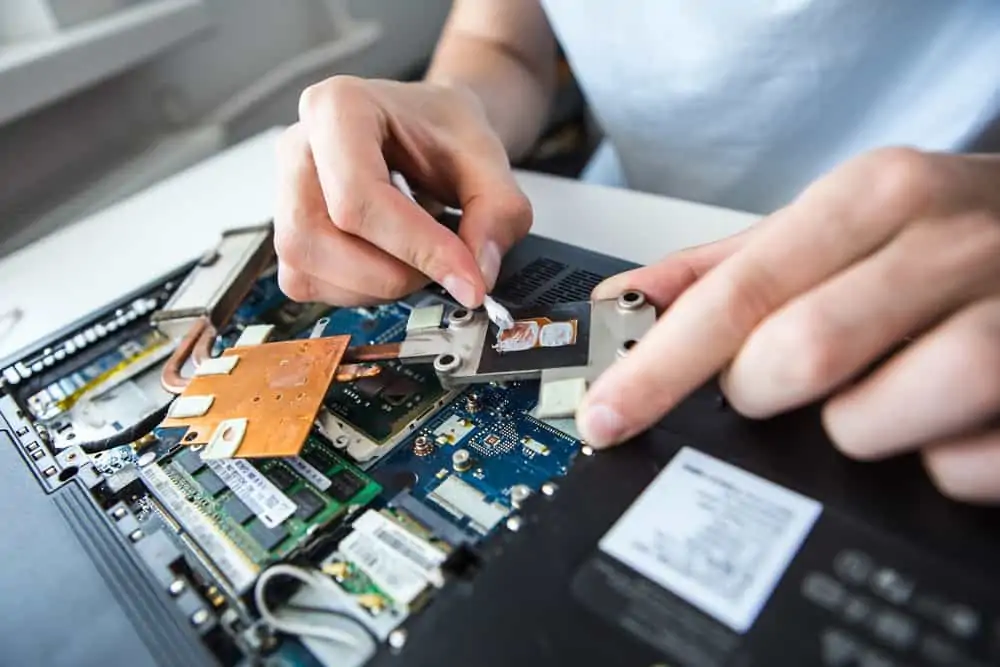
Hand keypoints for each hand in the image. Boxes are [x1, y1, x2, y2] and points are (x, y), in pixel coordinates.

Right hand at [274, 76, 531, 307]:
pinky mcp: (286, 235)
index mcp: (338, 107)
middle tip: (446, 264)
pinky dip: (358, 292)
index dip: (417, 247)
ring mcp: (285, 192)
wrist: (427, 129)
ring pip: (309, 267)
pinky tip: (389, 265)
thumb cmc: (443, 131)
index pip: (358, 196)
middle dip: (396, 272)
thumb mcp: (487, 157)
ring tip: (419, 259)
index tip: (468, 278)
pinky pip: (307, 283)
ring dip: (377, 285)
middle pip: (325, 237)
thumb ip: (498, 212)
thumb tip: (478, 276)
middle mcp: (298, 147)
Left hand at [578, 148, 999, 502]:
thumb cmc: (940, 233)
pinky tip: (931, 427)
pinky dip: (924, 464)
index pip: (738, 293)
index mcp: (877, 196)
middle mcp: (948, 244)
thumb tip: (621, 303)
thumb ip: (725, 266)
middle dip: (759, 393)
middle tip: (770, 387)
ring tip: (866, 398)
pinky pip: (957, 469)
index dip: (658, 367)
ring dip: (847, 428)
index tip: (607, 416)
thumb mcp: (836, 224)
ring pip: (872, 419)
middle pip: (798, 356)